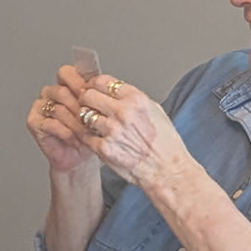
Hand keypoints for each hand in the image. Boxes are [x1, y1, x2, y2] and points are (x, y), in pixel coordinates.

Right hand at [27, 64, 95, 172]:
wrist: (78, 156)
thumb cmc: (89, 133)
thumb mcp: (97, 111)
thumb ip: (95, 95)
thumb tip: (100, 83)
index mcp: (64, 85)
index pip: (66, 73)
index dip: (79, 83)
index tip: (90, 95)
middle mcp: (50, 93)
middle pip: (62, 91)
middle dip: (79, 107)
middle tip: (90, 117)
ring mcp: (40, 106)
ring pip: (59, 109)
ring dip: (75, 123)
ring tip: (86, 133)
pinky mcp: (33, 121)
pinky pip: (51, 123)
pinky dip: (66, 133)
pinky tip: (75, 139)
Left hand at [68, 73, 193, 187]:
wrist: (166, 169)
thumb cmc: (164, 143)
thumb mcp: (155, 111)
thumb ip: (133, 98)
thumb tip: (114, 90)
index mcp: (137, 100)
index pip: (103, 81)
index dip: (94, 84)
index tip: (92, 87)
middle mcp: (123, 113)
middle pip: (88, 95)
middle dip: (86, 98)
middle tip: (87, 104)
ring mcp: (112, 131)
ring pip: (83, 115)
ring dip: (86, 118)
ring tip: (94, 123)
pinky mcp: (103, 148)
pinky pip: (84, 135)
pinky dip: (87, 135)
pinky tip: (95, 137)